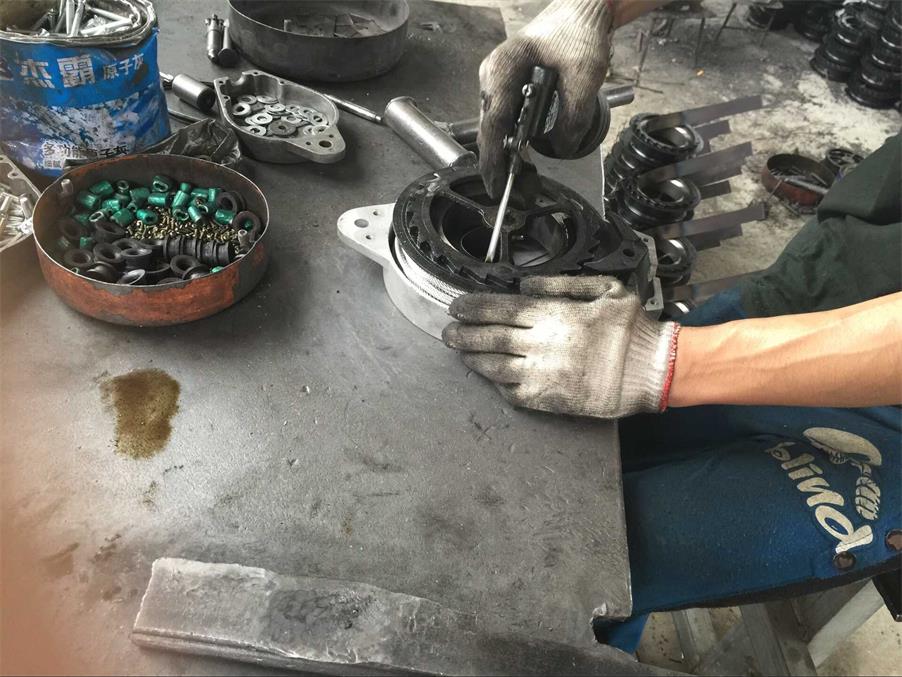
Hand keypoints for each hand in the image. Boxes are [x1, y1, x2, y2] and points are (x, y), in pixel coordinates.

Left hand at [442, 276, 679, 418]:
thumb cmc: (632, 327)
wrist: (653, 370)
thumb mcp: (604, 289)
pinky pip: (513, 393)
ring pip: (495, 367)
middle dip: (464, 334)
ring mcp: (544, 375)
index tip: (456, 307)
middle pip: (490, 338)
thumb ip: (561, 284)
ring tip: (462, 354)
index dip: (473, 308)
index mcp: (554, 315)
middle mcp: (543, 345)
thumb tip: (524, 285)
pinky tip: (490, 378)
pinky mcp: (550, 399)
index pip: (500, 309)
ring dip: (473, 360)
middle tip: (448, 332)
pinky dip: (497, 384)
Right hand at [477, 0, 614, 197]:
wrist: (581, 12)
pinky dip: (515, 141)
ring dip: (509, 154)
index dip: (493, 157)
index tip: (496, 184)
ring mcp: (497, 82)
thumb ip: (574, 115)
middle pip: (491, 129)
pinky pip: (506, 120)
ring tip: (526, 180)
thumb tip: (561, 147)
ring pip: (498, 127)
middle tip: (521, 190)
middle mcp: (493, 77)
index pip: (493, 122)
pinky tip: (525, 157)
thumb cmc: (578, 32)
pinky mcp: (507, 88)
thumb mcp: (585, 75)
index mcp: (503, 69)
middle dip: (502, 163)